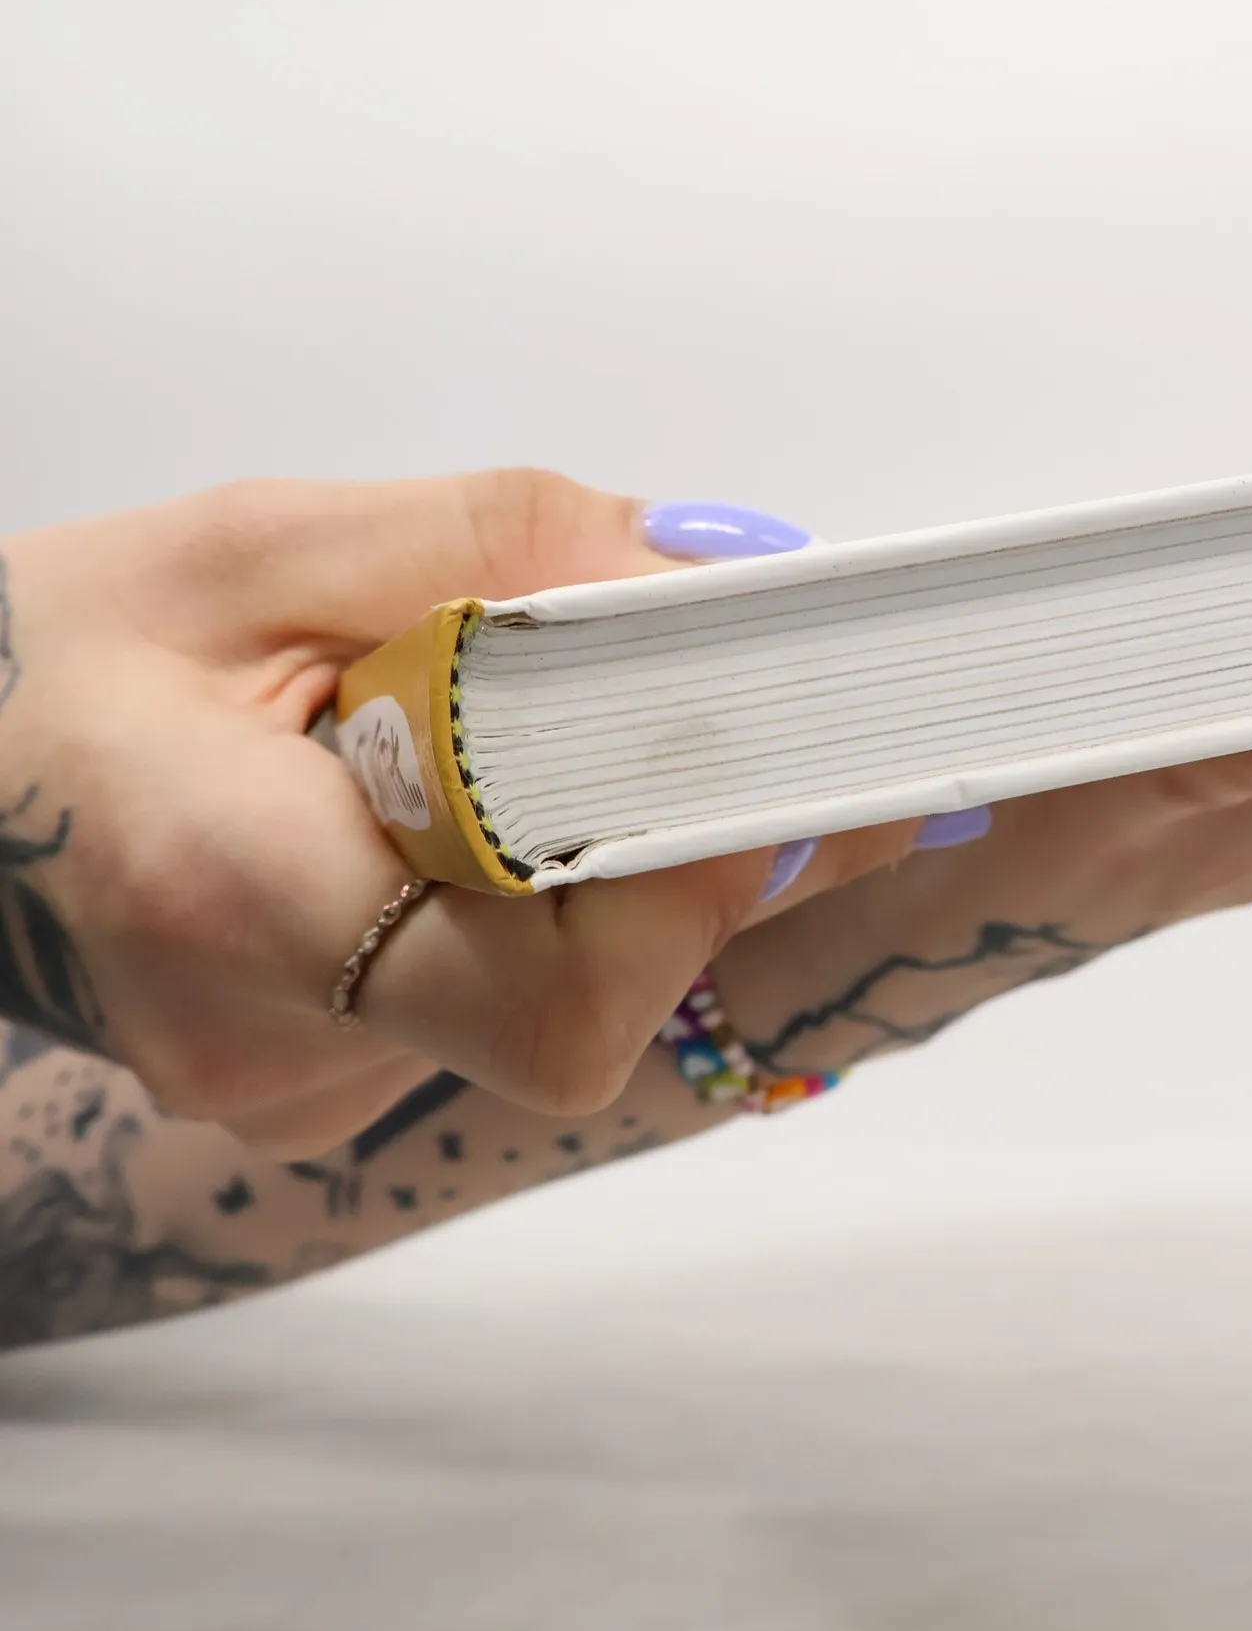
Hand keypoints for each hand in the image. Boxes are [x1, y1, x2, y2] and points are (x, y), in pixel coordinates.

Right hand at [0, 475, 915, 1156]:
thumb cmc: (40, 666)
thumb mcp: (248, 546)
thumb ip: (490, 544)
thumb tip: (699, 571)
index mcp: (238, 896)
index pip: (557, 991)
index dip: (699, 885)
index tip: (795, 763)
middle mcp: (283, 1041)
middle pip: (599, 992)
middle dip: (708, 849)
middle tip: (797, 726)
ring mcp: (304, 1086)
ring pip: (566, 992)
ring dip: (628, 859)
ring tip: (591, 735)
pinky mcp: (325, 1082)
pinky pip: (507, 997)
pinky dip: (553, 892)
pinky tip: (509, 797)